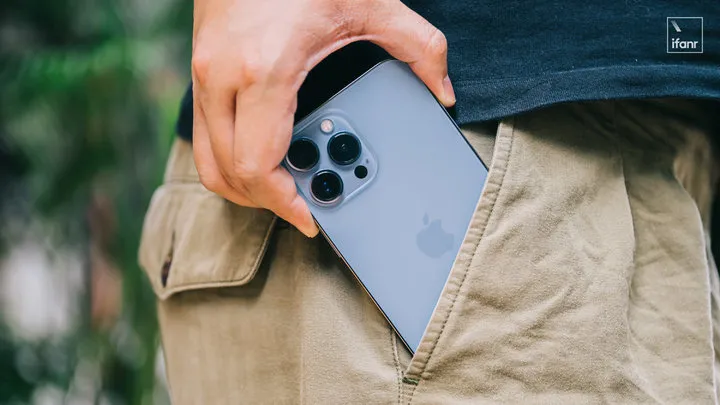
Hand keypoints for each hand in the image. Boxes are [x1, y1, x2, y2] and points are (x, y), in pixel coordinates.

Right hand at [192, 0, 454, 236]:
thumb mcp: (371, 3)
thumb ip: (418, 49)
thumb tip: (442, 89)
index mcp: (266, 70)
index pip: (258, 167)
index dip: (283, 203)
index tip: (310, 215)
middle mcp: (223, 77)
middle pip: (228, 173)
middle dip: (266, 200)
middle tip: (304, 201)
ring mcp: (203, 72)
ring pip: (207, 159)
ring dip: (243, 183)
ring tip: (284, 185)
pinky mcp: (199, 67)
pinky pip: (204, 134)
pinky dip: (231, 156)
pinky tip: (265, 151)